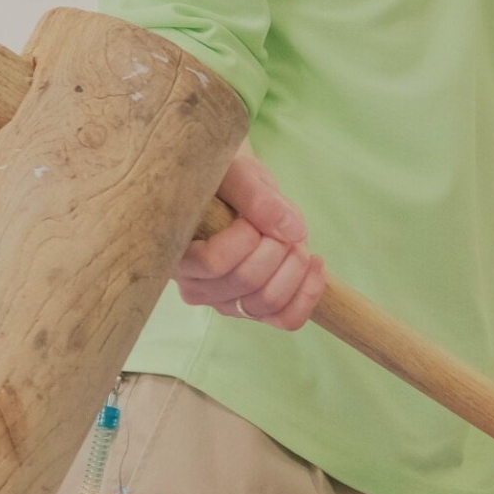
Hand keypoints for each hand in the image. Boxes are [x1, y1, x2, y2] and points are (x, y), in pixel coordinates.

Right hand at [178, 149, 325, 329]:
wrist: (235, 193)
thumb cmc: (226, 182)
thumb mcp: (236, 175)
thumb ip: (256, 197)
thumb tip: (291, 230)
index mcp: (178, 255)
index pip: (214, 263)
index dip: (246, 238)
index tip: (250, 216)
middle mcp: (196, 288)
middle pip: (247, 282)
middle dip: (276, 247)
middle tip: (281, 222)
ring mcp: (226, 304)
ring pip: (269, 301)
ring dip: (294, 267)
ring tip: (295, 239)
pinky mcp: (254, 312)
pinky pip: (287, 318)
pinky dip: (309, 293)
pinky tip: (316, 263)